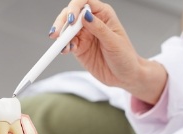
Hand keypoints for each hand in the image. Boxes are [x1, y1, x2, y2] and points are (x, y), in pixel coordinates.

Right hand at [51, 0, 166, 103]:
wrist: (124, 76)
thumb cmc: (125, 57)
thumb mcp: (114, 42)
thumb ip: (99, 28)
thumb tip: (85, 15)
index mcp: (103, 14)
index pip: (85, 2)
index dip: (75, 7)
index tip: (71, 19)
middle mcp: (92, 22)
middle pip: (71, 14)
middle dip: (62, 22)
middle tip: (58, 33)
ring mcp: (84, 35)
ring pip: (67, 29)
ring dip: (61, 36)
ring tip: (62, 45)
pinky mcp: (79, 47)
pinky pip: (67, 43)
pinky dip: (64, 46)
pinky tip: (66, 50)